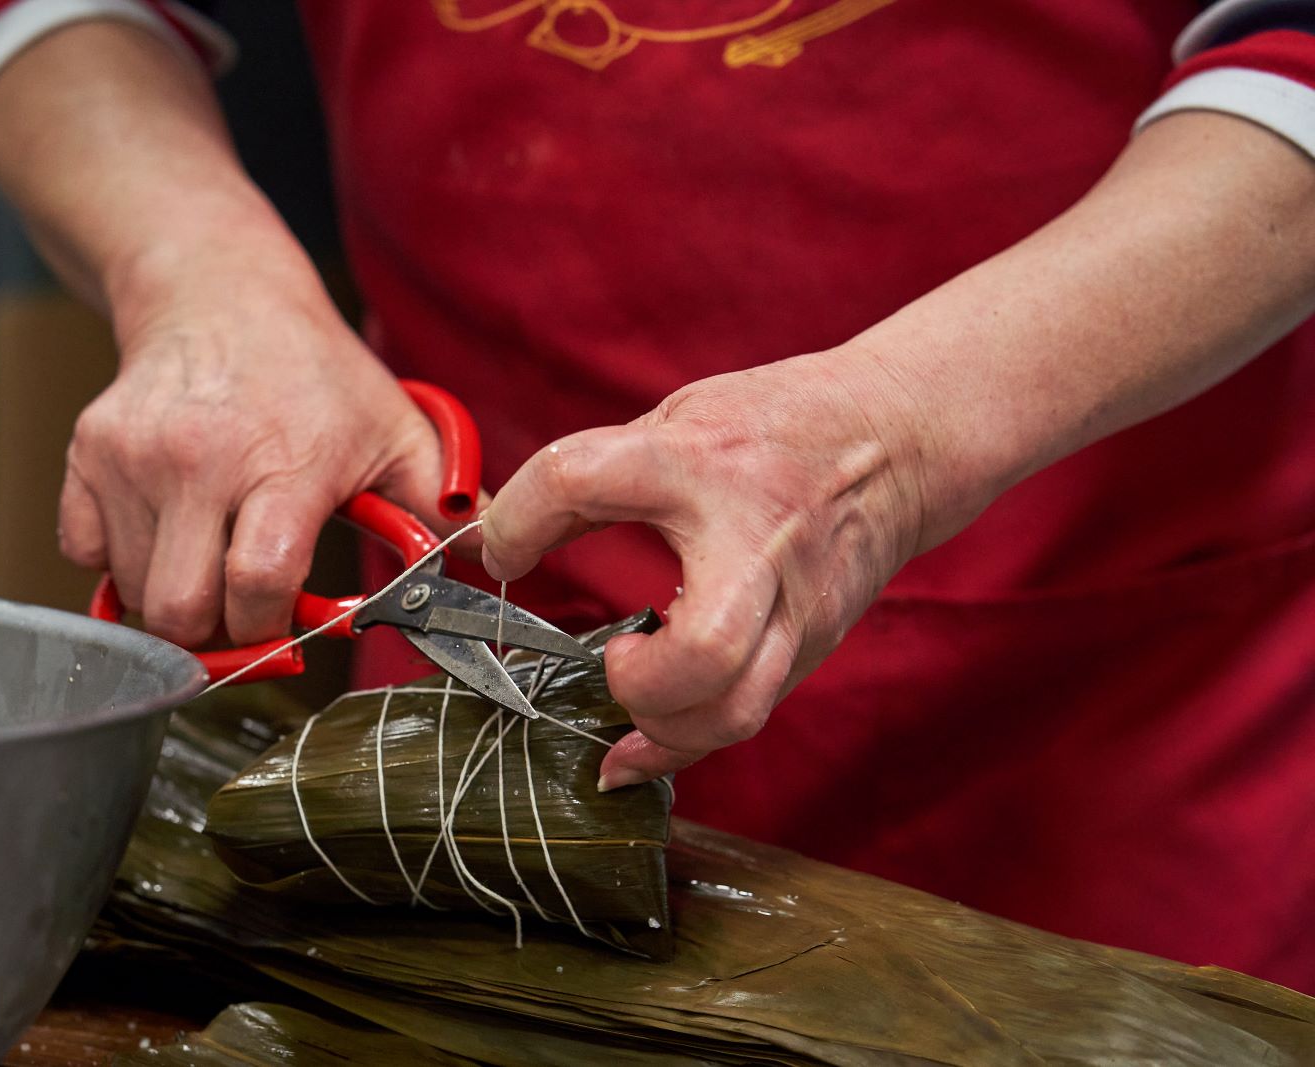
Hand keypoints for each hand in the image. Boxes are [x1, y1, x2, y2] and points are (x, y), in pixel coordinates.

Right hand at [59, 247, 459, 648]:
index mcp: (284, 464)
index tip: (289, 626)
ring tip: (212, 560)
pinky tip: (167, 531)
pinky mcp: (87, 451)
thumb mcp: (395, 430)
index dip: (272, 627)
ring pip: (133, 590)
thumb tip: (493, 558)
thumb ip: (444, 504)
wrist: (221, 294)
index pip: (258, 585)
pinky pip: (83, 553)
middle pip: (181, 610)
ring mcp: (133, 457)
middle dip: (215, 635)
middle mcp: (198, 461)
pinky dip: (120, 562)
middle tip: (243, 614)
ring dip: (172, 598)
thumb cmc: (314, 374)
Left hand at [481, 351, 948, 788]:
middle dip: (640, 680)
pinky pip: (744, 718)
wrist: (899, 441)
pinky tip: (634, 748)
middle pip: (706, 649)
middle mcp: (756, 540)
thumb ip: (593, 481)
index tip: (504, 550)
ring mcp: (795, 605)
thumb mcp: (677, 422)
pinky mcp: (811, 644)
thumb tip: (501, 541)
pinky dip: (681, 745)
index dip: (518, 522)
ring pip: (734, 711)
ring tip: (628, 699)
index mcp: (702, 460)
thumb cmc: (776, 426)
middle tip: (612, 656)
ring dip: (662, 727)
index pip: (578, 481)